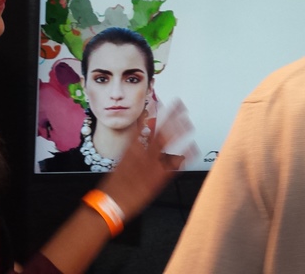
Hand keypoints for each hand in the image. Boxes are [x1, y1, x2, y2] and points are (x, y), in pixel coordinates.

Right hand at [96, 99, 196, 218]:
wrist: (111, 202)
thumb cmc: (116, 184)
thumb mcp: (122, 161)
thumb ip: (133, 147)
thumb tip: (140, 134)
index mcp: (133, 149)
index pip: (146, 127)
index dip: (155, 113)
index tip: (161, 102)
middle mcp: (144, 154)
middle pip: (161, 131)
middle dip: (171, 117)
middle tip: (180, 105)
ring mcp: (153, 165)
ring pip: (169, 144)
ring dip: (180, 132)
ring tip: (188, 122)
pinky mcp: (159, 178)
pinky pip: (175, 164)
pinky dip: (185, 155)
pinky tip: (192, 147)